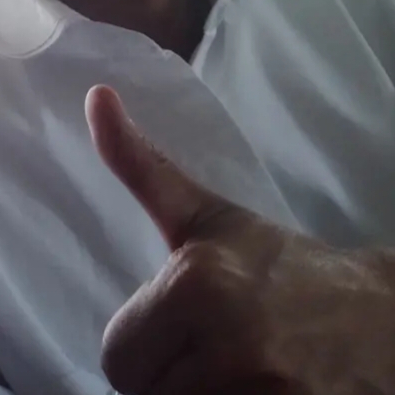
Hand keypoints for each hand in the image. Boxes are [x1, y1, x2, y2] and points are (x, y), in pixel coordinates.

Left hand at [85, 84, 394, 394]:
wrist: (384, 317)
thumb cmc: (280, 264)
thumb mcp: (205, 215)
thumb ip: (140, 165)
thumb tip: (95, 96)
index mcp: (198, 287)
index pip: (117, 358)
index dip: (142, 347)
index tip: (177, 330)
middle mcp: (233, 347)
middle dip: (168, 379)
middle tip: (208, 353)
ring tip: (233, 376)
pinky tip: (256, 392)